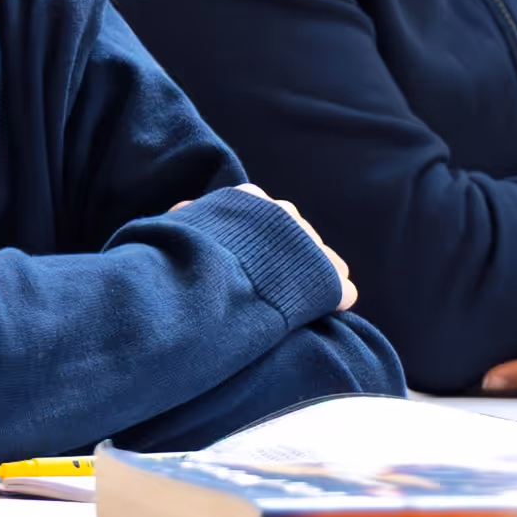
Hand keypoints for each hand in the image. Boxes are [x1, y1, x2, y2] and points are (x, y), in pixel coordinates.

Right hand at [183, 184, 355, 311]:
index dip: (263, 246)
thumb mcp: (175, 228)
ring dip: (310, 282)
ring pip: (325, 260)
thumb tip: (184, 210)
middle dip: (289, 263)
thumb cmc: (183, 257)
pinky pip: (341, 288)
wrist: (207, 284)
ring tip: (293, 307)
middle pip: (299, 238)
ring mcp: (309, 244)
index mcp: (248, 200)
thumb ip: (186, 216)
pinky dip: (332, 303)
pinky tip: (316, 316)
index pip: (270, 217)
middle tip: (269, 291)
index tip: (252, 266)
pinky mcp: (328, 278)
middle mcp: (283, 215)